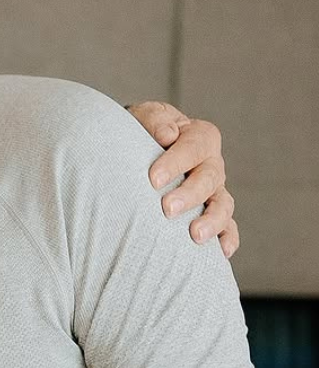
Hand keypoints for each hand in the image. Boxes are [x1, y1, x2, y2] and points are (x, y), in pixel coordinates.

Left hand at [127, 101, 238, 257]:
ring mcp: (215, 190)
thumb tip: (167, 135)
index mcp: (200, 136)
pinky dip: (228, 238)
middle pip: (210, 179)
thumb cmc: (143, 129)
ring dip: (212, 221)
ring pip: (224, 205)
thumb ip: (155, 120)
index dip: (175, 163)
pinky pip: (228, 227)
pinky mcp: (212, 211)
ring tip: (195, 235)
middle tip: (167, 209)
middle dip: (190, 195)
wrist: (139, 147)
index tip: (153, 179)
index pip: (193, 148)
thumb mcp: (145, 116)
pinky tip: (222, 252)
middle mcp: (212, 163)